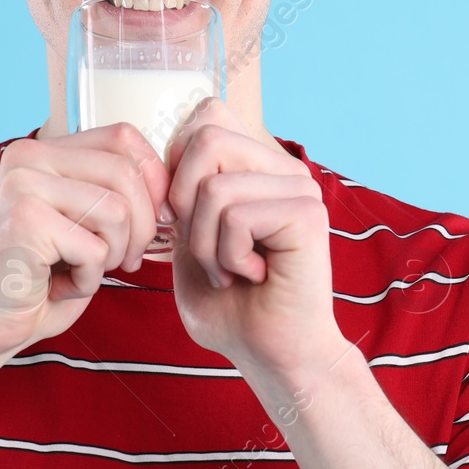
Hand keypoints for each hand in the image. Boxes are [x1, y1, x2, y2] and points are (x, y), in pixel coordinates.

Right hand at [0, 123, 169, 361]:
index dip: (153, 178)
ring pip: (116, 211)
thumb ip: (112, 191)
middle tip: (125, 260)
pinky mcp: (25, 221)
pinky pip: (94, 250)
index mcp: (42, 150)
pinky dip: (88, 280)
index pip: (123, 137)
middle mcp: (28, 157)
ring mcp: (23, 185)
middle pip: (126, 172)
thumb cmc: (39, 279)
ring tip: (84, 271)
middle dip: (142, 225)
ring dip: (113, 255)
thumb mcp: (82, 223)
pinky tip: (59, 287)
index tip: (155, 218)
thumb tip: (169, 184)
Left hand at [164, 98, 347, 377]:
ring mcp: (300, 187)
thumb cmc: (229, 305)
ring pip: (214, 186)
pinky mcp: (307, 214)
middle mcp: (283, 168)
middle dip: (183, 202)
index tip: (183, 216)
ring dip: (204, 243)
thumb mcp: (187, 237)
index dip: (178, 160)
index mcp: (257, 165)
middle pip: (204, 138)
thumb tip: (161, 153)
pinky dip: (227, 256)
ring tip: (230, 270)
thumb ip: (179, 190)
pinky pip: (236, 215)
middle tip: (205, 250)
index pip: (208, 113)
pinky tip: (253, 276)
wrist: (270, 355)